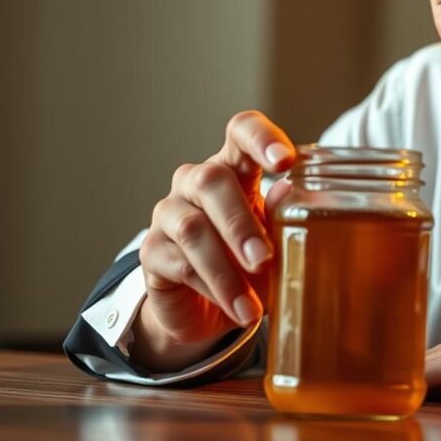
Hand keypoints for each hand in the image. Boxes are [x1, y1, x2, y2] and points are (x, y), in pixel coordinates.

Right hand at [129, 110, 295, 371]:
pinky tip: (236, 310)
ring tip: (252, 305)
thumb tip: (289, 190)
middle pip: (212, 181)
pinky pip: (178, 264)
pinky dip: (212, 289)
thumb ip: (280, 215)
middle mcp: (196, 182)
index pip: (241, 131)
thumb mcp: (274, 239)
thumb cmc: (250, 260)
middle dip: (240, 222)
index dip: (261, 138)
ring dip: (225, 270)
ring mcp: (169, 214)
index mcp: (235, 168)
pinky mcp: (151, 252)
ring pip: (192, 229)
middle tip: (264, 257)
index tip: (285, 161)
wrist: (210, 307)